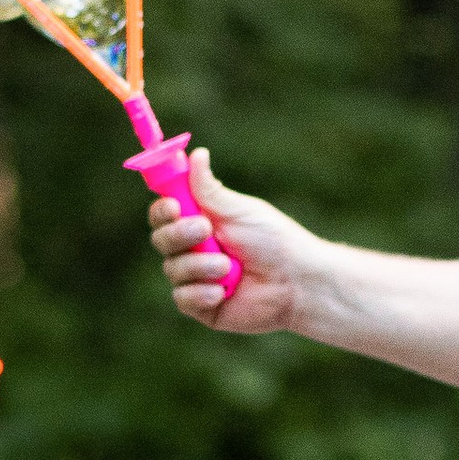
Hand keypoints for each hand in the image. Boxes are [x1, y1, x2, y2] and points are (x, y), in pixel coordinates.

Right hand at [152, 153, 317, 334]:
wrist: (297, 281)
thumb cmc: (273, 241)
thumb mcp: (239, 210)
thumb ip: (208, 189)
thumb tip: (196, 153)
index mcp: (199, 221)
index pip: (165, 213)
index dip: (162, 210)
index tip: (173, 206)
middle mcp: (193, 249)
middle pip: (161, 239)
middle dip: (180, 235)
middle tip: (205, 231)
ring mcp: (195, 278)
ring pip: (172, 269)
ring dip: (198, 266)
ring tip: (228, 267)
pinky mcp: (202, 306)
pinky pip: (182, 298)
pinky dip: (200, 293)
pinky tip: (222, 293)